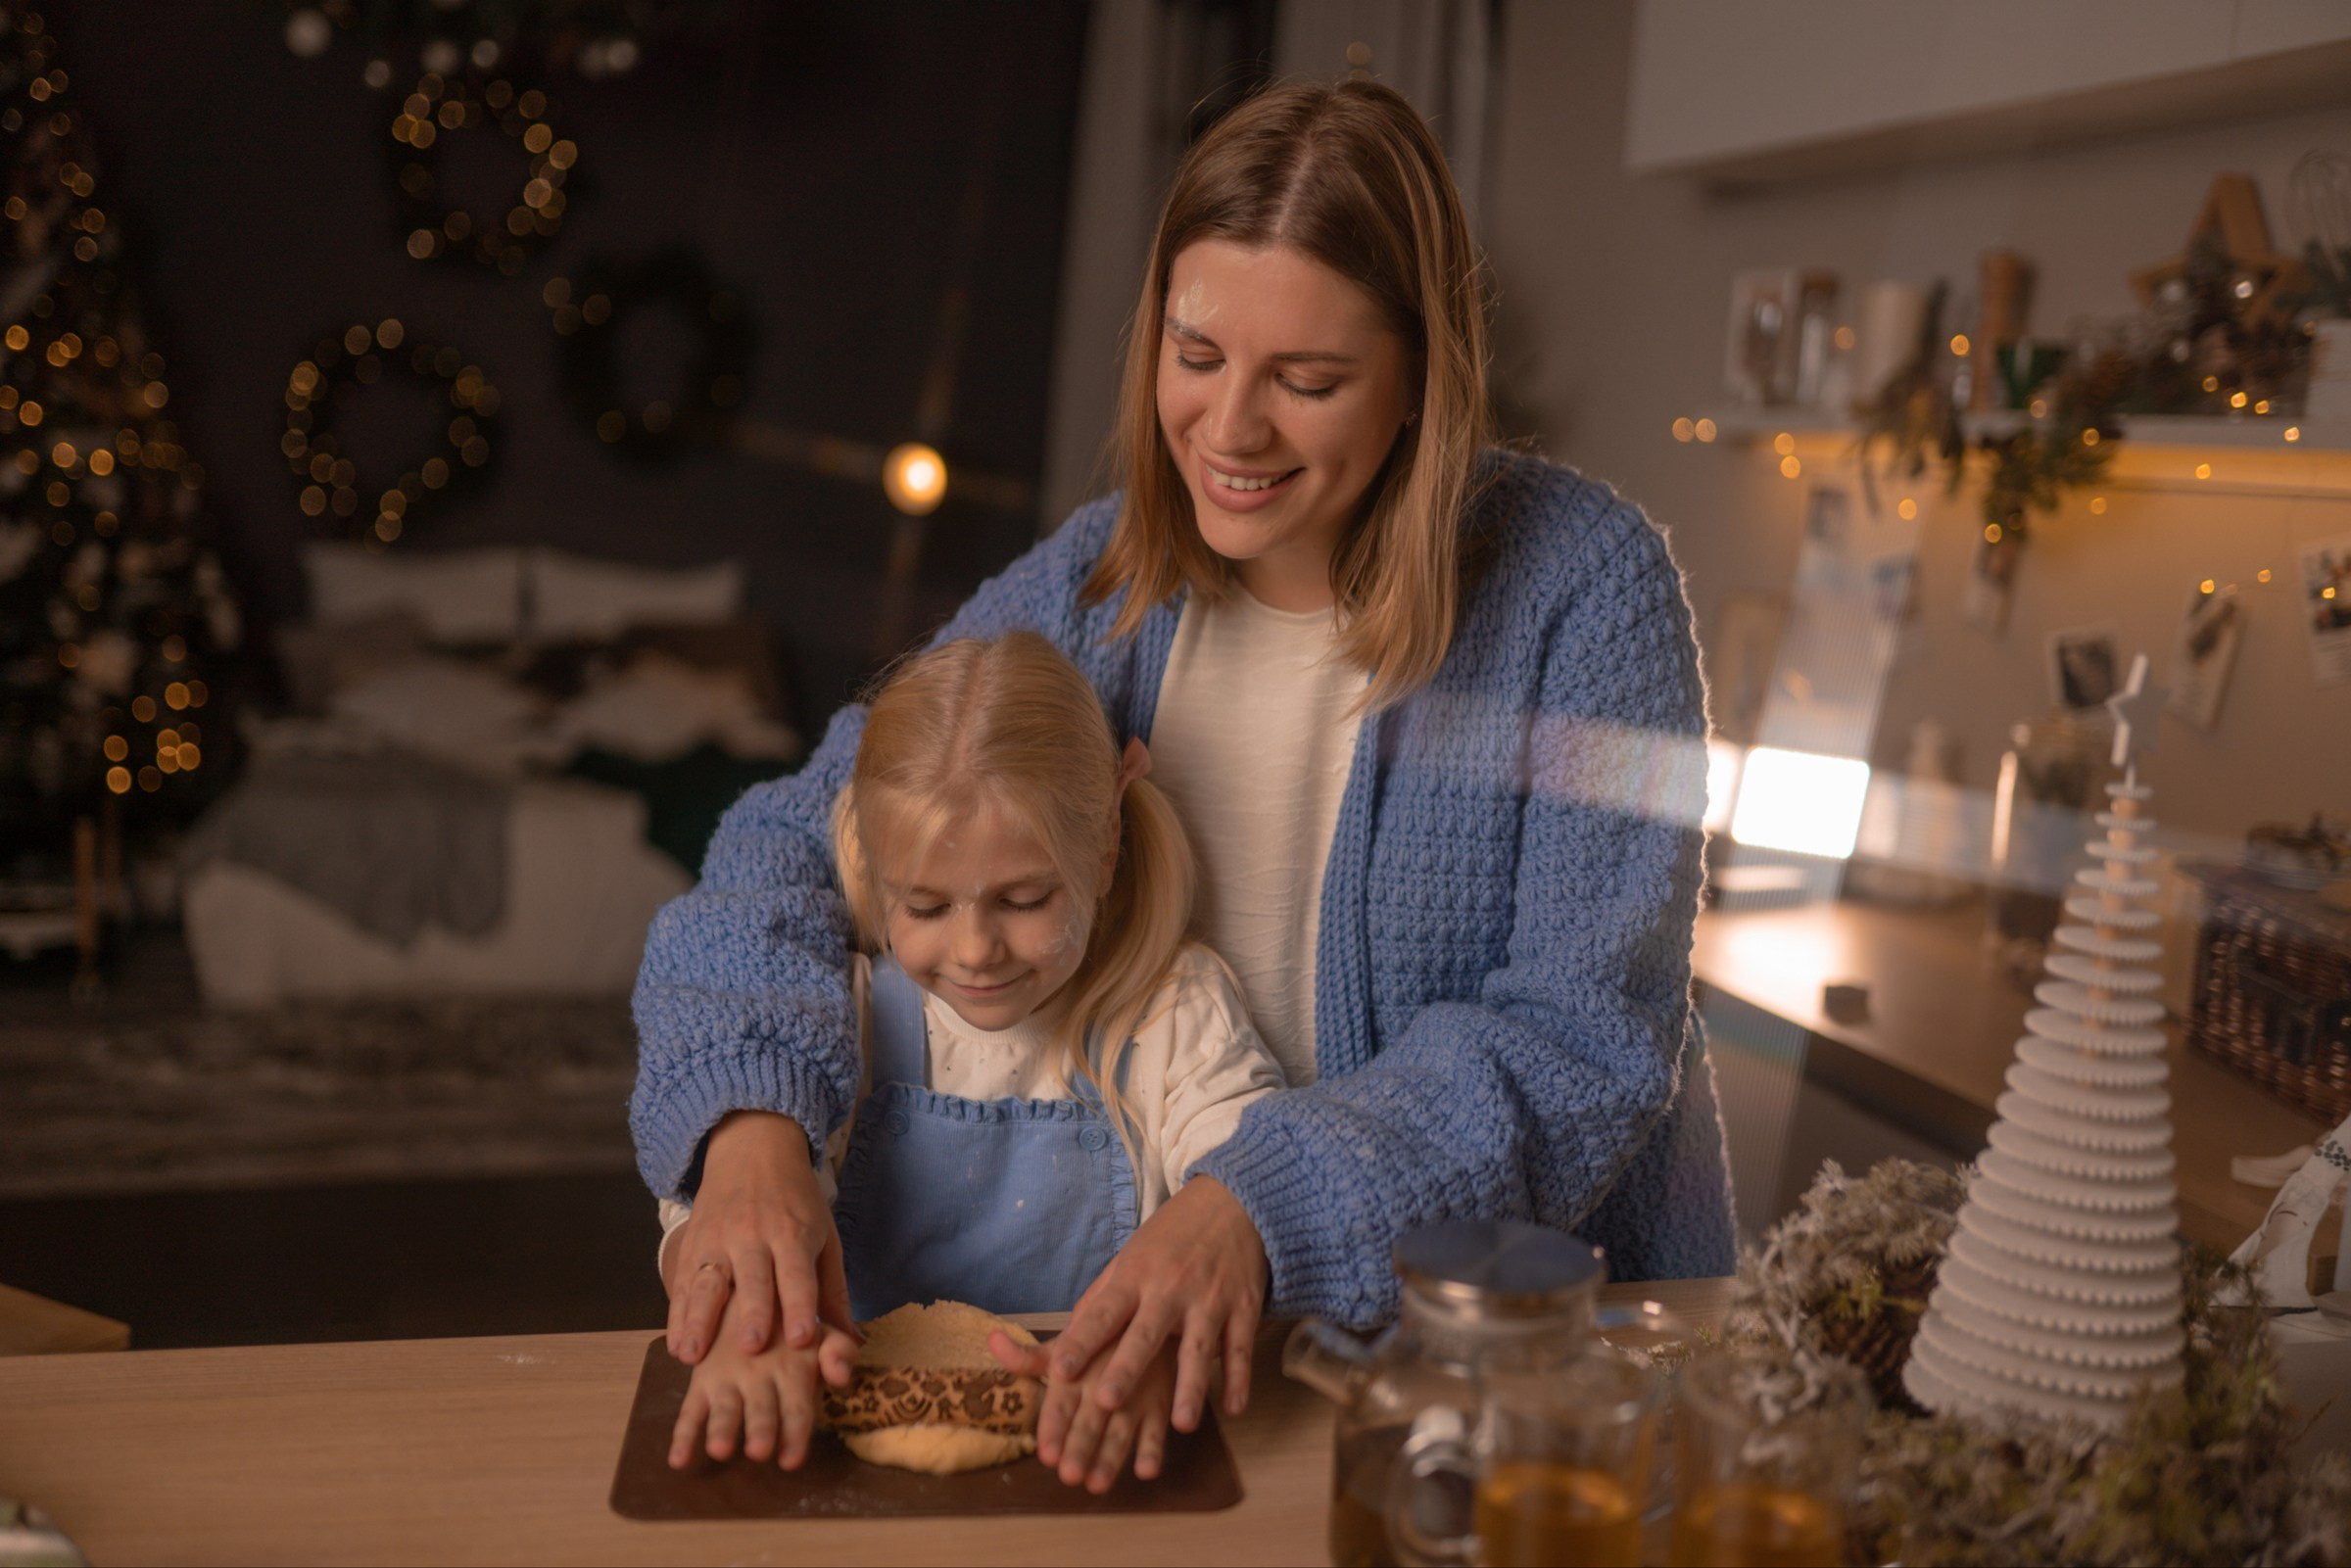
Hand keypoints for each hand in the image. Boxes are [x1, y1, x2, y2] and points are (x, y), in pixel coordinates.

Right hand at [664, 1110, 855, 1364]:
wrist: (752, 1147)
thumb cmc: (796, 1202)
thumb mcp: (824, 1236)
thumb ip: (833, 1291)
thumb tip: (853, 1343)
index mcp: (792, 1233)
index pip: (797, 1274)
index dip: (799, 1306)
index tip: (800, 1341)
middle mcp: (753, 1235)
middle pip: (753, 1279)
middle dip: (752, 1314)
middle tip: (751, 1349)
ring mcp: (717, 1239)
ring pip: (707, 1283)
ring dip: (699, 1321)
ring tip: (692, 1356)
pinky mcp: (692, 1244)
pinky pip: (682, 1282)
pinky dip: (677, 1315)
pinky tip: (675, 1343)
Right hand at [667, 1293, 860, 1470]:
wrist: (745, 1289)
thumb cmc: (792, 1325)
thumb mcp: (821, 1333)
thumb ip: (839, 1353)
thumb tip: (842, 1376)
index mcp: (793, 1366)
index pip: (797, 1404)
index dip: (795, 1432)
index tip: (792, 1460)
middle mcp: (759, 1374)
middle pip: (761, 1406)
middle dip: (760, 1428)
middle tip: (758, 1451)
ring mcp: (727, 1378)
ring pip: (724, 1407)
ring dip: (721, 1428)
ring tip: (719, 1450)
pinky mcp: (702, 1380)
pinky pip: (689, 1408)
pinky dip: (682, 1435)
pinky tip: (678, 1461)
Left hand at [989, 1177, 1266, 1473]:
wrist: (1233, 1202)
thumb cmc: (1170, 1239)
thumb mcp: (1129, 1259)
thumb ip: (1100, 1302)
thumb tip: (1064, 1344)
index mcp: (1134, 1275)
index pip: (1102, 1314)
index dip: (1081, 1343)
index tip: (1060, 1372)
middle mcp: (1170, 1287)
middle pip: (1145, 1334)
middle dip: (1126, 1368)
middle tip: (1106, 1403)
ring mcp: (1210, 1298)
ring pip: (1198, 1349)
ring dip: (1190, 1387)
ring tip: (1181, 1425)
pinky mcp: (1244, 1306)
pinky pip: (1239, 1347)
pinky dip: (1239, 1378)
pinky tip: (1234, 1408)